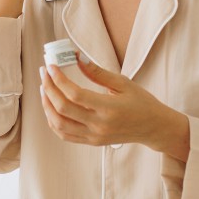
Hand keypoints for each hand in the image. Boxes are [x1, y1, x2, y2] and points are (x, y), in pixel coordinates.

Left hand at [39, 57, 190, 159]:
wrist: (153, 128)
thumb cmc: (142, 103)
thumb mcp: (123, 83)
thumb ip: (98, 72)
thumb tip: (76, 57)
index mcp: (109, 108)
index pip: (75, 94)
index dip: (59, 79)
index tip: (51, 66)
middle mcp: (99, 125)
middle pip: (63, 108)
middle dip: (49, 88)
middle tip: (44, 73)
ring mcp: (94, 136)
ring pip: (59, 124)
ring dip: (47, 105)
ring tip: (45, 88)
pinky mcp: (92, 142)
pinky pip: (65, 134)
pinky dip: (53, 120)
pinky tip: (51, 106)